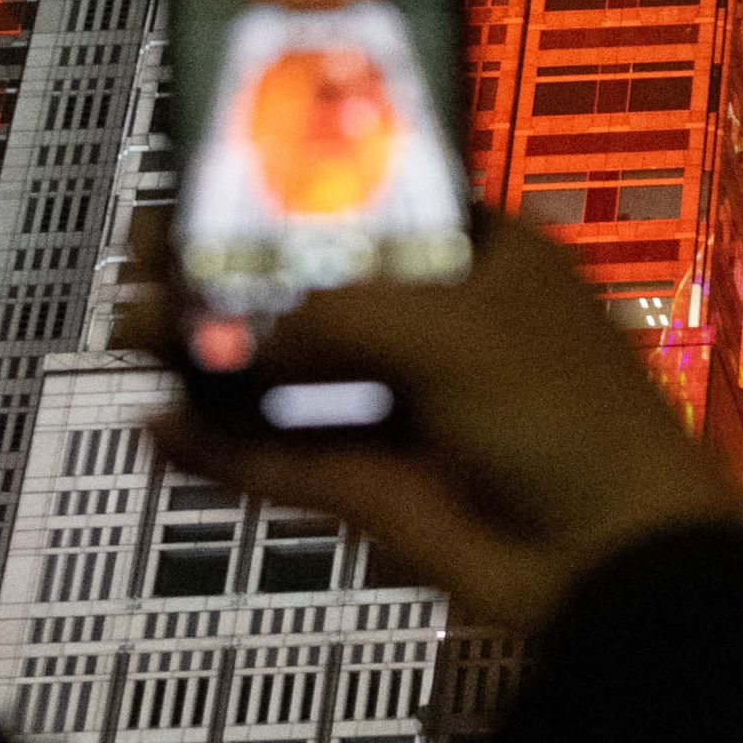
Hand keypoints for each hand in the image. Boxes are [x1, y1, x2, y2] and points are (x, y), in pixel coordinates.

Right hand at [133, 221, 736, 632]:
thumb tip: (250, 339)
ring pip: (286, 375)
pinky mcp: (376, 487)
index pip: (371, 208)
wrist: (610, 561)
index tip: (209, 181)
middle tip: (146, 257)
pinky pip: (282, 457)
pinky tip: (160, 427)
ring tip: (131, 334)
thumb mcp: (450, 332)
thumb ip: (336, 316)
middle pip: (312, 289)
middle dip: (229, 275)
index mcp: (482, 257)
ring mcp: (404, 408)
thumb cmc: (565, 414)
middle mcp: (439, 325)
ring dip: (210, 357)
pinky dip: (221, 446)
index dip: (292, 196)